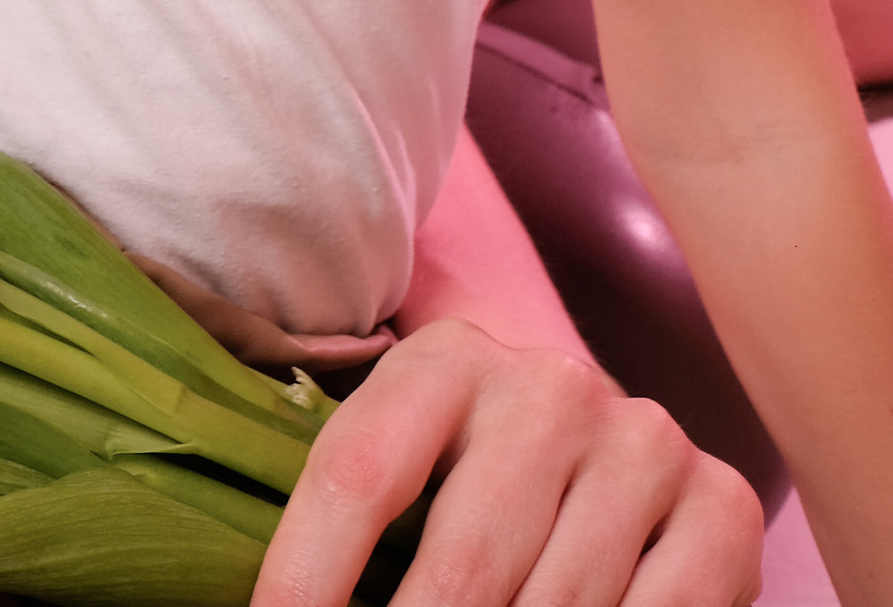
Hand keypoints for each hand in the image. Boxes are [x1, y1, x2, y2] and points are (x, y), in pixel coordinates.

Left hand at [254, 318, 762, 606]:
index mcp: (444, 360)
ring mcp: (639, 439)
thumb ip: (352, 509)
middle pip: (459, 569)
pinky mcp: (719, 503)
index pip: (355, 474)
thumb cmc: (473, 476)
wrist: (609, 450)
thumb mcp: (411, 464)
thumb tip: (224, 589)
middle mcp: (546, 384)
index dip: (305, 576)